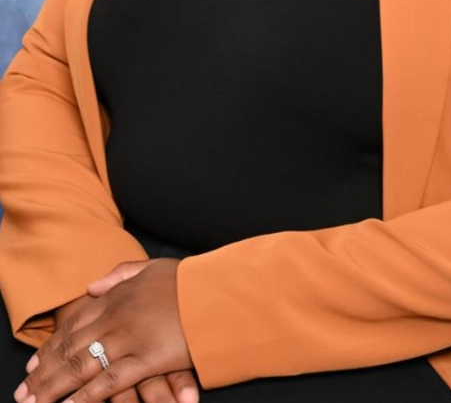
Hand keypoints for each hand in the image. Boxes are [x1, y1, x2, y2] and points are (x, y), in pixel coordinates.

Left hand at [15, 259, 194, 402]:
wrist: (217, 290)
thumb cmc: (188, 281)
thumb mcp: (151, 268)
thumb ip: (119, 276)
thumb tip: (91, 287)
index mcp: (117, 295)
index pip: (74, 324)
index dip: (51, 346)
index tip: (34, 365)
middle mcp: (116, 316)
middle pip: (71, 348)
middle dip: (44, 373)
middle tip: (24, 393)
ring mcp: (130, 338)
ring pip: (82, 366)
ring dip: (55, 387)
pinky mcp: (147, 358)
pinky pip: (110, 381)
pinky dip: (86, 396)